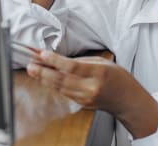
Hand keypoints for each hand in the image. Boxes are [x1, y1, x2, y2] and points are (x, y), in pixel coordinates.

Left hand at [26, 50, 157, 137]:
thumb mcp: (103, 62)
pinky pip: (64, 92)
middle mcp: (91, 87)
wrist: (127, 99)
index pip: (72, 67)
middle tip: (30, 64)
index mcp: (99, 72)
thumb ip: (82, 61)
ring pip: (60, 87)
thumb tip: (60, 59)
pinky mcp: (82, 104)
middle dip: (43, 71)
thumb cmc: (118, 77)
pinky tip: (45, 78)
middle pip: (62, 79)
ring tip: (33, 69)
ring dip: (45, 78)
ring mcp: (86, 98)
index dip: (55, 61)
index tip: (43, 54)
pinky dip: (53, 84)